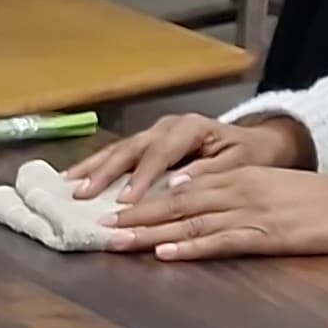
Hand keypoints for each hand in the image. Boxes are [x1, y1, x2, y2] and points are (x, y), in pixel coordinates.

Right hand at [65, 110, 304, 206]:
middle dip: (105, 172)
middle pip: (132, 149)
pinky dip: (97, 165)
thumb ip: (208, 173)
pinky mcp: (148, 141)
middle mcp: (168, 126)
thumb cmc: (250, 154)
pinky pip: (119, 153)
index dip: (141, 178)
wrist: (259, 140)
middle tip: (82, 194)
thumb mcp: (239, 164)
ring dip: (93, 167)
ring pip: (120, 148)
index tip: (124, 200)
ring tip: (68, 185)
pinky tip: (75, 177)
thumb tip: (176, 184)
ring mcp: (156, 132)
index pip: (161, 154)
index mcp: (191, 128)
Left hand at [101, 161, 327, 261]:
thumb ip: (232, 189)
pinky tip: (166, 253)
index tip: (113, 209)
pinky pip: (222, 242)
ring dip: (150, 233)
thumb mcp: (274, 187)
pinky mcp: (268, 236)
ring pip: (190, 222)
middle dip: (136, 216)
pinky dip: (191, 248)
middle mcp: (239, 190)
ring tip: (116, 242)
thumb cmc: (321, 200)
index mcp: (240, 176)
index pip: (182, 187)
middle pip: (177, 203)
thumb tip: (186, 191)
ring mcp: (253, 213)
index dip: (145, 199)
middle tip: (99, 227)